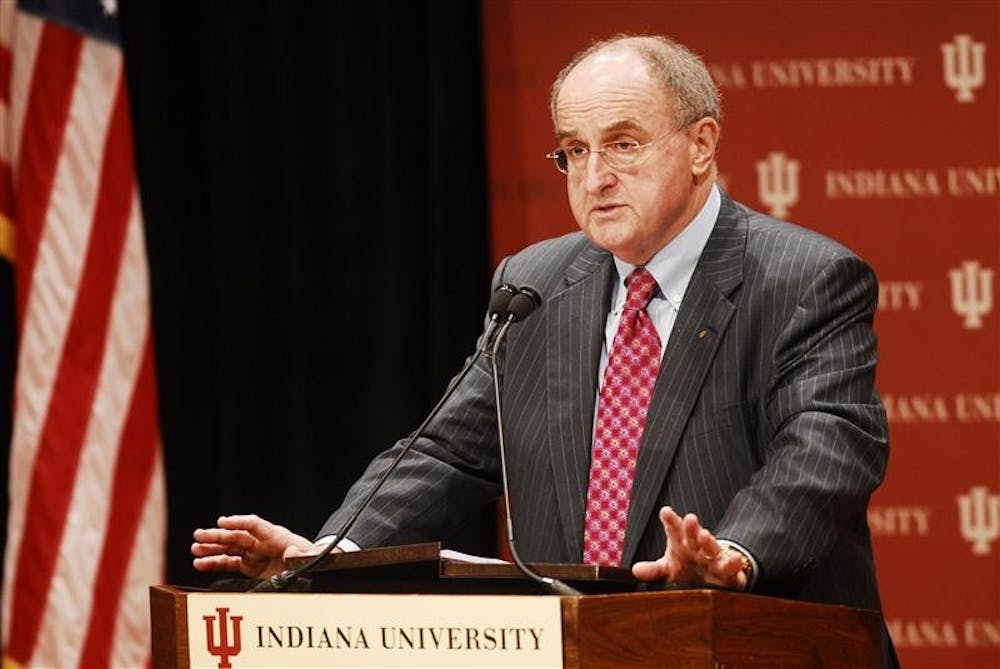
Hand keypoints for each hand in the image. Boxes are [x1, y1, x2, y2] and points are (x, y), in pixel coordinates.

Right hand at [191, 514, 317, 578]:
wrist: (311, 567)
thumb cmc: (311, 558)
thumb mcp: (312, 557)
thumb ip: (301, 555)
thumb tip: (291, 552)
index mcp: (275, 535)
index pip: (254, 524)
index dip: (238, 522)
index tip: (223, 521)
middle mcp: (260, 541)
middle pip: (236, 535)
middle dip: (217, 535)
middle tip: (199, 535)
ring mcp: (253, 552)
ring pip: (228, 548)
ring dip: (211, 548)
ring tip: (194, 549)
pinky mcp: (249, 565)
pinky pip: (228, 563)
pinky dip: (214, 563)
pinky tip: (199, 563)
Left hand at [632, 506, 747, 589]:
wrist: (714, 576)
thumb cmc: (688, 568)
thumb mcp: (669, 568)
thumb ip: (654, 570)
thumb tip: (635, 570)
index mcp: (682, 543)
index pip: (674, 529)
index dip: (670, 521)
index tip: (665, 512)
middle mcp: (698, 547)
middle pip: (694, 535)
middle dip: (691, 528)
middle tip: (689, 519)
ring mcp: (714, 558)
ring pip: (712, 548)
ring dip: (709, 541)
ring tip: (705, 536)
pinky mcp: (729, 572)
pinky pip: (732, 568)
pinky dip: (734, 564)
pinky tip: (735, 559)